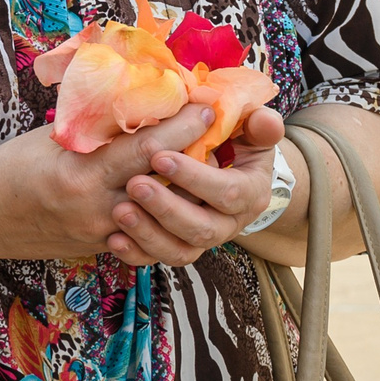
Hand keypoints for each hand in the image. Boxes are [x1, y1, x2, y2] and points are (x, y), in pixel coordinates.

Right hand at [0, 105, 219, 264]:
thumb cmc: (11, 166)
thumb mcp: (51, 138)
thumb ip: (96, 129)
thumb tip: (137, 106)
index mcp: (81, 173)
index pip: (147, 149)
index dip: (182, 127)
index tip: (204, 108)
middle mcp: (97, 208)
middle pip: (165, 183)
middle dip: (196, 157)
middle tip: (217, 134)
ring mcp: (102, 234)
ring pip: (163, 214)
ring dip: (185, 189)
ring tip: (204, 164)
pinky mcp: (103, 248)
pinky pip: (146, 231)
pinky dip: (163, 211)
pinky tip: (175, 193)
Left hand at [109, 106, 288, 266]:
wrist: (215, 168)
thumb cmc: (229, 142)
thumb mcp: (246, 130)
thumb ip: (257, 125)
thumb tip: (265, 121)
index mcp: (249, 192)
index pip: (227, 192)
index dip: (195, 178)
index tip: (159, 157)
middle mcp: (228, 222)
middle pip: (203, 229)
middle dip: (168, 208)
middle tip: (134, 184)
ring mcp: (201, 238)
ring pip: (179, 250)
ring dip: (149, 233)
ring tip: (121, 211)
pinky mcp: (176, 247)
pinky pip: (157, 259)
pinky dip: (136, 252)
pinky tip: (114, 240)